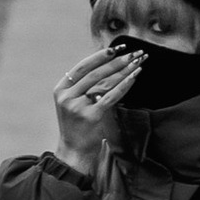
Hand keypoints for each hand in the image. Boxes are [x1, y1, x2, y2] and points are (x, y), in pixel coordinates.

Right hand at [54, 40, 144, 165]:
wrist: (74, 151)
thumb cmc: (78, 126)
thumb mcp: (74, 103)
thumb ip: (84, 86)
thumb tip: (108, 64)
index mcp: (61, 89)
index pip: (82, 67)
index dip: (100, 56)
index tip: (116, 48)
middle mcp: (67, 96)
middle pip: (95, 73)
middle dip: (116, 61)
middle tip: (133, 53)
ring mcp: (78, 106)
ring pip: (104, 82)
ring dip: (123, 70)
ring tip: (137, 62)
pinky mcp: (91, 116)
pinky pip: (111, 96)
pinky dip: (124, 85)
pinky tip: (134, 77)